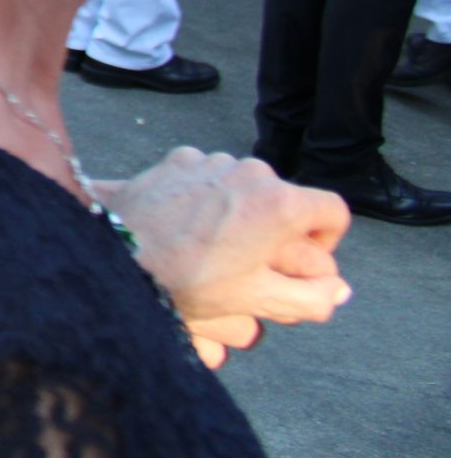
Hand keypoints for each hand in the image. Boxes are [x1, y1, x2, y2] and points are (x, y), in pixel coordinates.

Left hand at [95, 147, 350, 366]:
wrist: (118, 251)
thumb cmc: (189, 278)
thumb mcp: (258, 299)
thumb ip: (311, 297)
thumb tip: (339, 289)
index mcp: (280, 203)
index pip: (333, 210)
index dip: (327, 239)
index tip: (305, 260)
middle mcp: (252, 172)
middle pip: (287, 199)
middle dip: (280, 231)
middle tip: (255, 262)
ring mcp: (213, 161)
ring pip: (247, 186)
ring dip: (243, 212)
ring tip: (216, 245)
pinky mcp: (180, 159)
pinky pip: (210, 177)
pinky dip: (209, 197)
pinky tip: (188, 225)